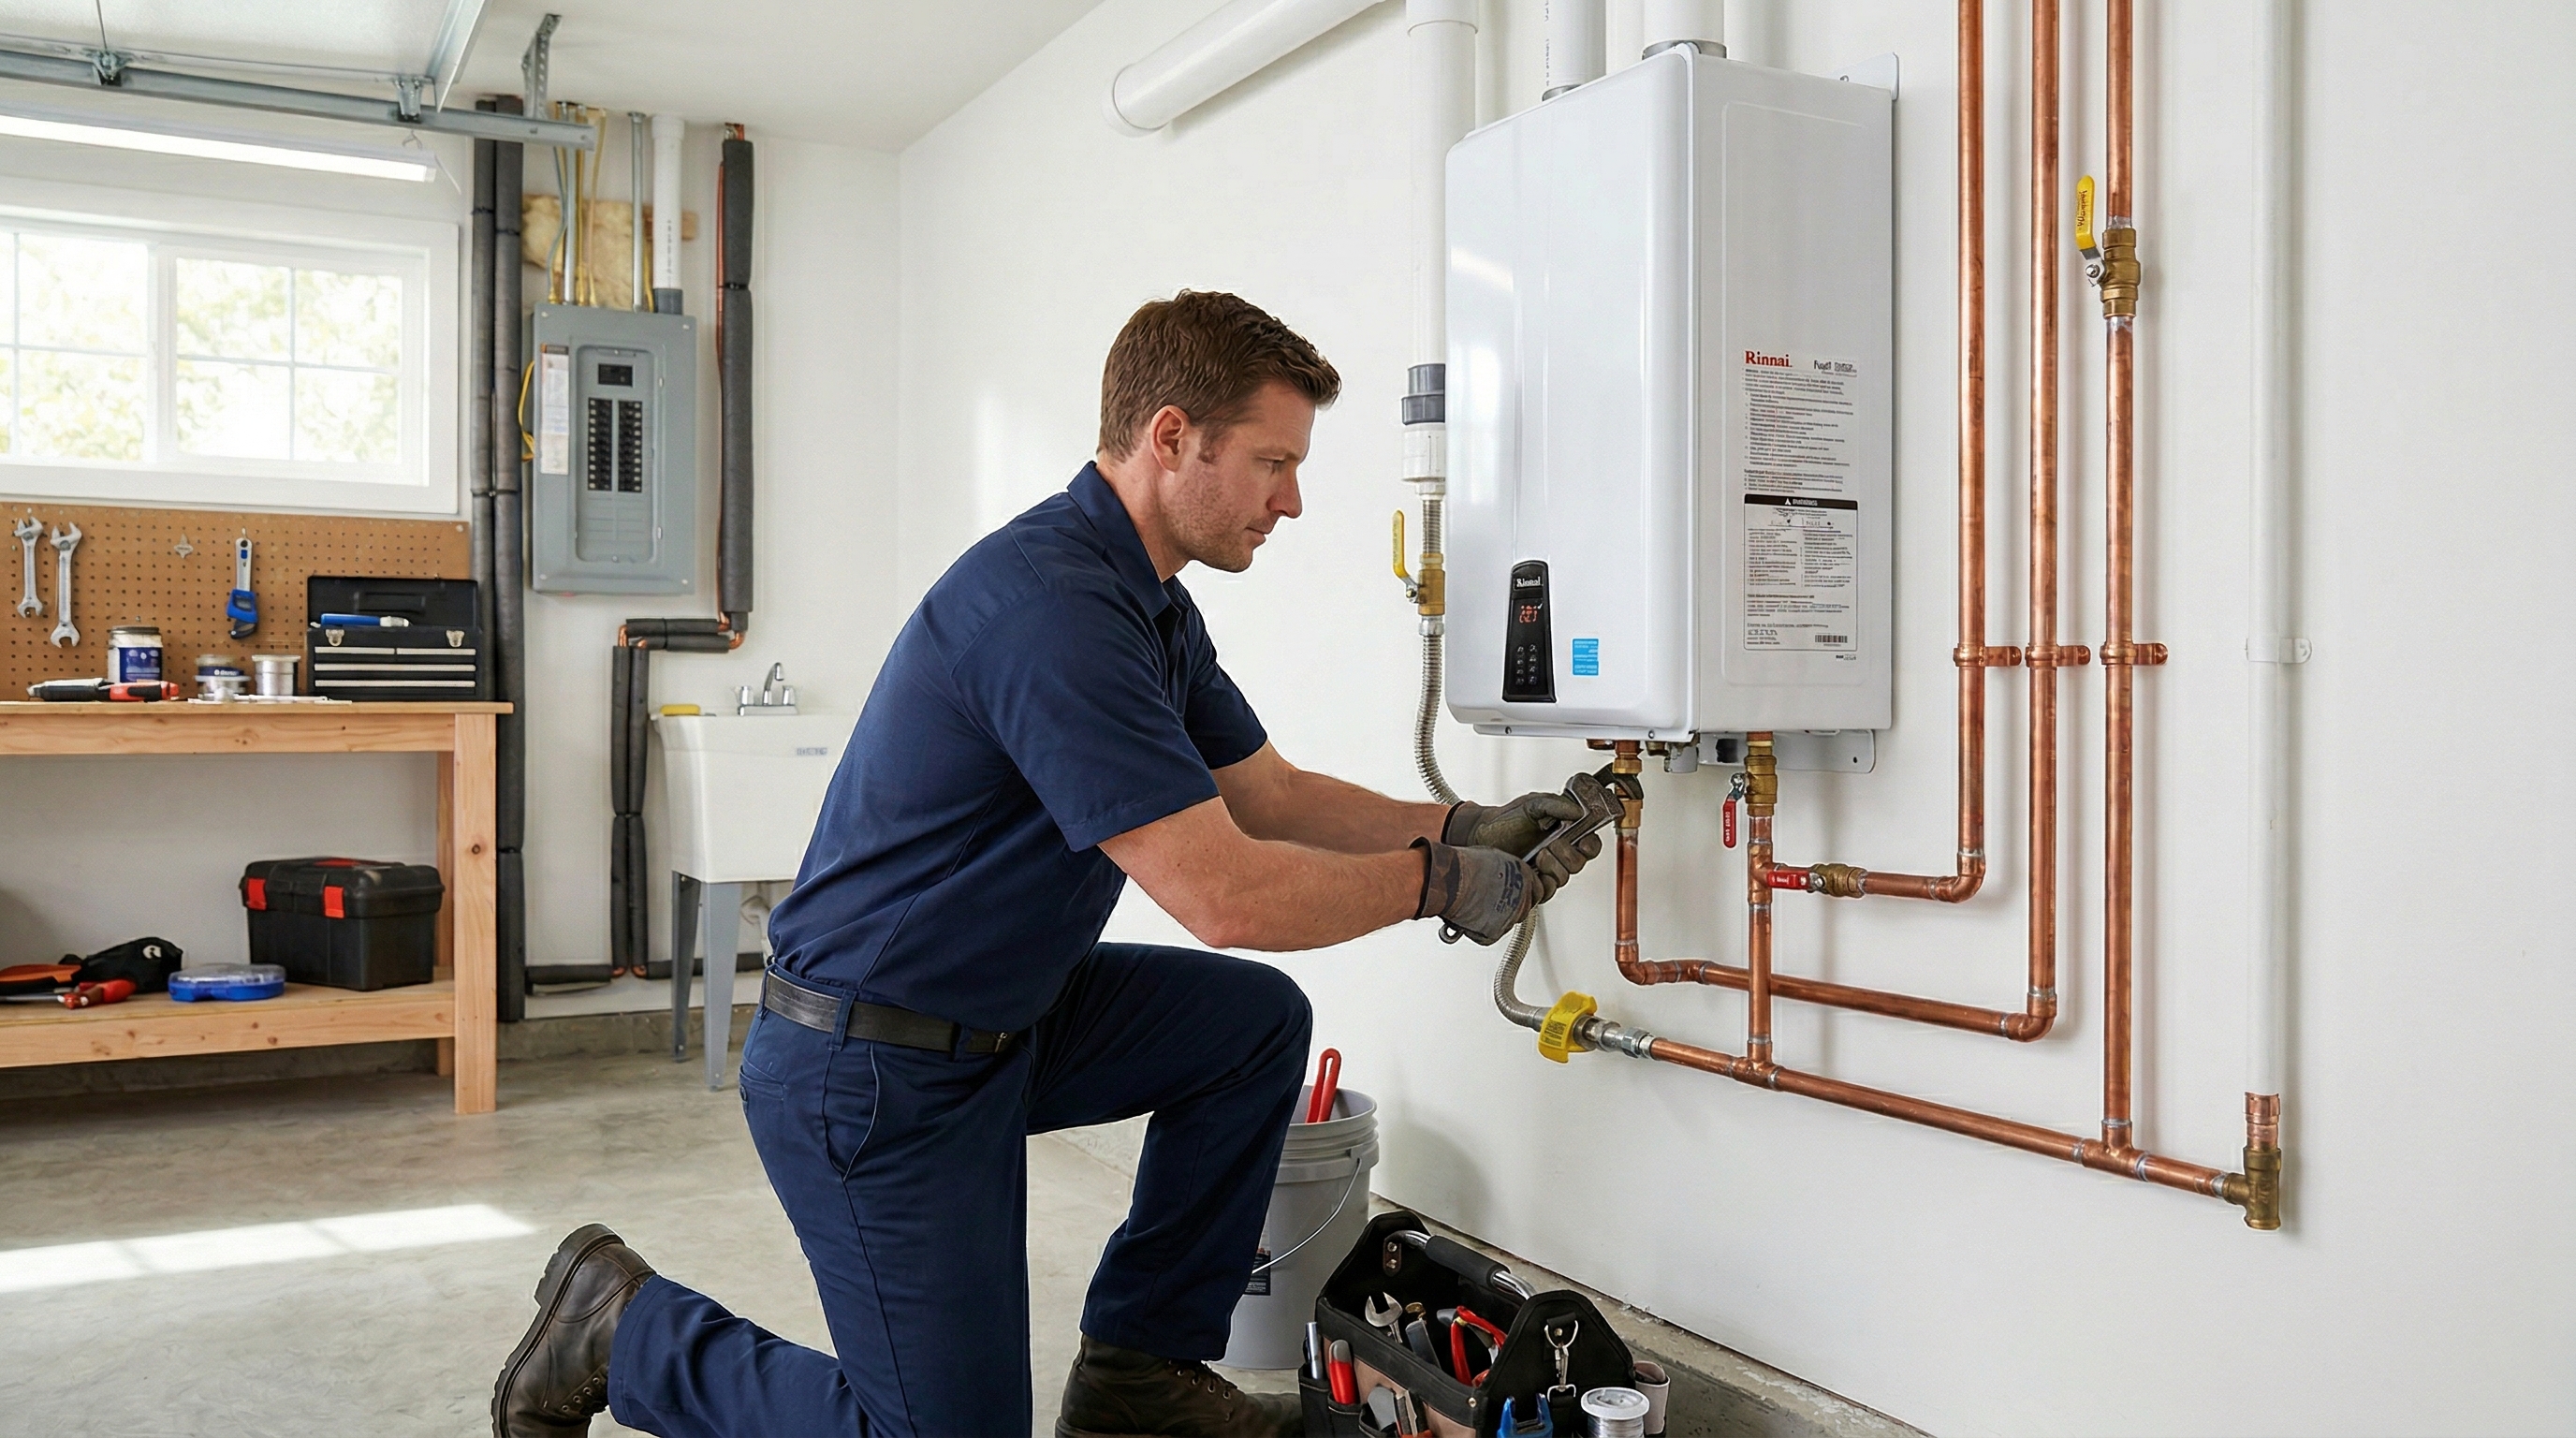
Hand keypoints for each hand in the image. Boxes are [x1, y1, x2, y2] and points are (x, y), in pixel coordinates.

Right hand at [1411, 839, 1534, 945]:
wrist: (1447, 881)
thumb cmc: (1463, 866)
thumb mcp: (1494, 858)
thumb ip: (1509, 870)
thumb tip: (1507, 876)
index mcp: (1524, 876)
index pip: (1537, 889)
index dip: (1525, 891)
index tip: (1516, 893)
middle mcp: (1522, 896)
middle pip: (1526, 907)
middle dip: (1513, 904)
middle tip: (1494, 900)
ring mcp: (1510, 916)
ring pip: (1510, 921)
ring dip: (1499, 916)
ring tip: (1480, 907)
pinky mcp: (1495, 931)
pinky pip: (1493, 932)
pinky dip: (1484, 928)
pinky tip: (1473, 917)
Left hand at [1444, 771, 1610, 893]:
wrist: (1482, 833)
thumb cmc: (1507, 819)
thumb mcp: (1533, 805)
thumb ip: (1556, 805)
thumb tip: (1576, 811)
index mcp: (1565, 835)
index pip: (1590, 845)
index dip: (1590, 845)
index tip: (1583, 842)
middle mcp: (1559, 854)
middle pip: (1579, 863)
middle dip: (1567, 855)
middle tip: (1551, 845)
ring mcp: (1547, 870)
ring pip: (1564, 878)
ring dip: (1553, 867)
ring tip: (1538, 855)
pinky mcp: (1534, 884)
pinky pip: (1547, 891)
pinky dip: (1543, 883)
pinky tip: (1533, 871)